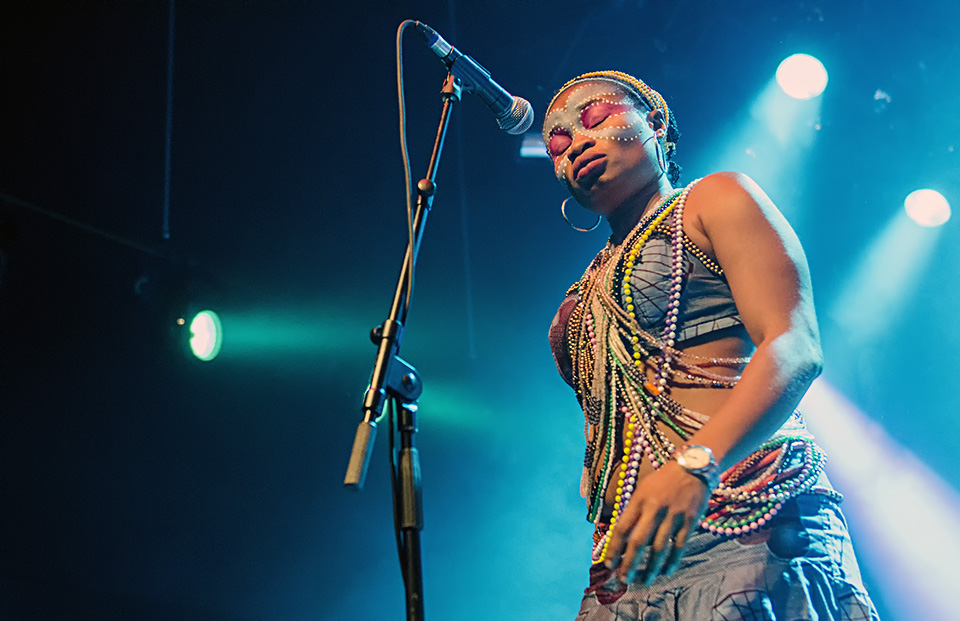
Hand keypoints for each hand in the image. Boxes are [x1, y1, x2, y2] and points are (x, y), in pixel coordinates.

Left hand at [603, 461, 709, 585]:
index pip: (622, 528)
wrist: (693, 467)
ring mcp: (673, 515)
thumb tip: (623, 539)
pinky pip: (679, 546)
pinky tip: (666, 571)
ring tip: (645, 580)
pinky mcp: (689, 521)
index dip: (613, 547)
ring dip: (650, 568)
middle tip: (624, 579)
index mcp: (639, 500)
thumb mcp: (643, 489)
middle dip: (629, 563)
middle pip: (638, 541)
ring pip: (659, 548)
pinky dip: (672, 561)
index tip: (608, 563)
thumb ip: (634, 512)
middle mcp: (655, 508)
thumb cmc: (663, 481)